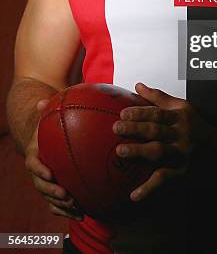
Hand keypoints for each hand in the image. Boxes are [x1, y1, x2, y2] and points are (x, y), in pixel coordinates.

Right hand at [24, 99, 82, 220]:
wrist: (44, 140)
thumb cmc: (48, 126)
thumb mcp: (47, 117)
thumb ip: (47, 110)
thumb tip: (43, 101)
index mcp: (34, 155)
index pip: (33, 164)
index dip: (40, 170)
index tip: (50, 173)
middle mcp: (38, 171)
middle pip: (41, 186)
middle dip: (52, 192)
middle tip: (66, 195)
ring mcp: (46, 182)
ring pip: (50, 198)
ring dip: (62, 206)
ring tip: (77, 209)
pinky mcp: (55, 189)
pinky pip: (59, 203)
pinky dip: (69, 210)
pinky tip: (83, 214)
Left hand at [113, 83, 216, 200]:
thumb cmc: (198, 127)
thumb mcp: (183, 108)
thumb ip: (159, 97)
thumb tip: (138, 86)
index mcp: (178, 117)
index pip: (157, 113)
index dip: (140, 112)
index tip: (123, 113)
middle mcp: (180, 134)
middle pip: (155, 130)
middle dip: (135, 128)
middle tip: (116, 128)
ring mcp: (181, 153)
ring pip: (158, 151)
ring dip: (139, 151)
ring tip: (120, 151)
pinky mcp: (182, 172)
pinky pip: (164, 179)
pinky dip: (149, 188)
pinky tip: (134, 195)